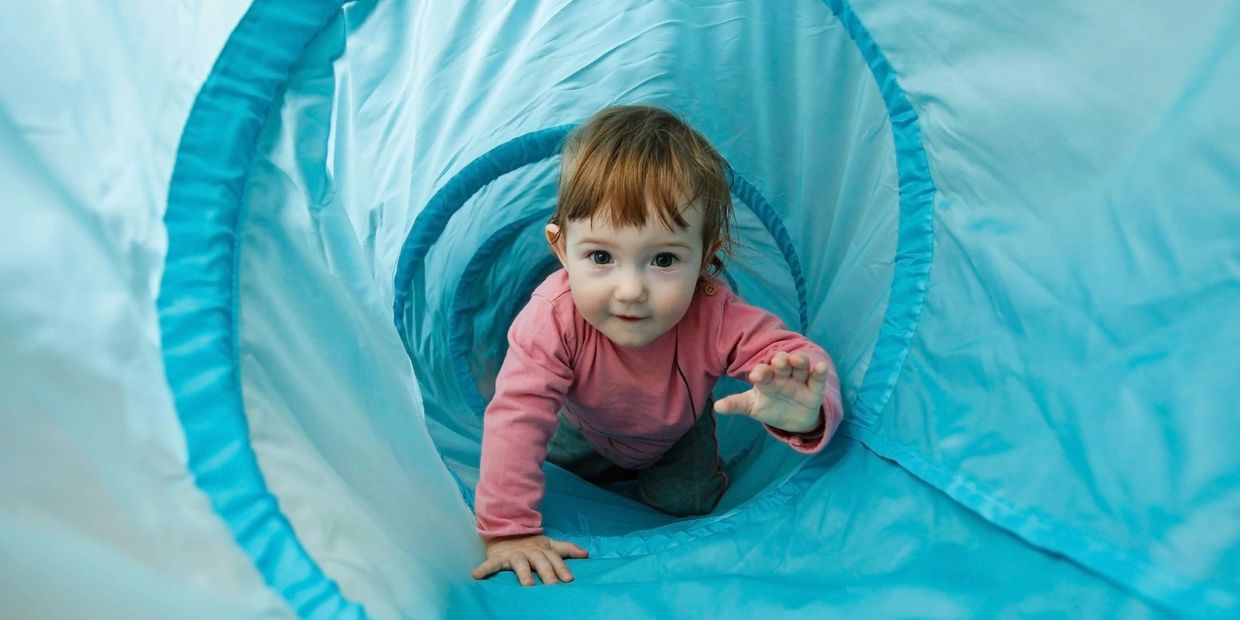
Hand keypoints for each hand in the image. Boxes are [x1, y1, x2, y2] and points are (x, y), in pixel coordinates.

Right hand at [470, 534, 588, 585]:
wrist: (505, 533)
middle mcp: (530, 552)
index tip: (568, 579)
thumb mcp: (549, 544)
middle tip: (552, 584)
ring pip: (520, 564)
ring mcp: (514, 555)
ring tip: (527, 584)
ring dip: (523, 573)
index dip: (561, 568)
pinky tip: (476, 576)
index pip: (555, 559)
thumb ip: (567, 549)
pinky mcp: (498, 558)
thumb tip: (586, 554)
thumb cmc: (531, 544)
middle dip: (547, 572)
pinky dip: (483, 569)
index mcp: (543, 550)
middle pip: (540, 562)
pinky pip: (491, 564)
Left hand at [714, 351, 826, 432]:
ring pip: (800, 367)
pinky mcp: (815, 390)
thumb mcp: (752, 407)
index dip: (761, 372)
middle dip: (780, 361)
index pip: (763, 372)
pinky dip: (819, 372)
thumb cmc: (770, 406)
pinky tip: (820, 366)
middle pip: (783, 365)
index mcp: (767, 378)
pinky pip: (817, 379)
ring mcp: (800, 381)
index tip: (755, 376)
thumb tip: (717, 407)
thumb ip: (736, 404)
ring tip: (796, 358)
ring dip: (800, 361)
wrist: (792, 420)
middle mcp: (784, 376)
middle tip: (777, 360)